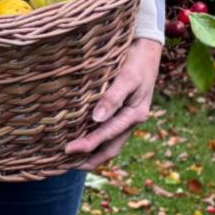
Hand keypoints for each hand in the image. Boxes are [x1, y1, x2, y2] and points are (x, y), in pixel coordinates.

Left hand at [64, 36, 161, 169]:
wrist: (147, 49)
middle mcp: (132, 121)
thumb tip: (96, 119)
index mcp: (135, 115)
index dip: (88, 144)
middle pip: (110, 148)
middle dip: (90, 159)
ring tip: (72, 161)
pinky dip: (97, 141)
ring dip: (93, 154)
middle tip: (66, 165)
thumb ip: (112, 98)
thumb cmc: (137, 61)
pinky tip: (83, 140)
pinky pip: (109, 133)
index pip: (107, 135)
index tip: (67, 150)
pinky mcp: (123, 113)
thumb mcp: (127, 77)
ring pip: (110, 144)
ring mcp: (128, 118)